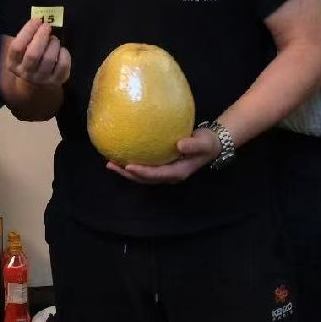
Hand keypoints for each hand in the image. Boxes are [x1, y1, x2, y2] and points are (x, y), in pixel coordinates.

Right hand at [4, 18, 70, 88]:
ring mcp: (41, 79)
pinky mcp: (56, 81)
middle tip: (46, 26)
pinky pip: (63, 65)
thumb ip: (26, 38)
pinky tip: (61, 49)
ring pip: (49, 58)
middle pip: (33, 54)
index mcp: (13, 64)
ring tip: (53, 39)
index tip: (36, 20)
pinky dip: (64, 53)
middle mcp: (26, 73)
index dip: (27, 31)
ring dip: (53, 43)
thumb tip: (38, 21)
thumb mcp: (21, 51)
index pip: (17, 47)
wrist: (36, 84)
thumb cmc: (28, 59)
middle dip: (41, 36)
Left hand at [105, 127, 219, 184]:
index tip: (128, 166)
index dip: (142, 172)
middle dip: (128, 174)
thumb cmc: (207, 143)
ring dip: (126, 170)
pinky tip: (122, 154)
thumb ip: (193, 145)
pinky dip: (133, 162)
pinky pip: (145, 165)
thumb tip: (179, 144)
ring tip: (110, 162)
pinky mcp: (162, 164)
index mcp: (177, 172)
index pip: (157, 175)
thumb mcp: (203, 144)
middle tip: (111, 165)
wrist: (210, 144)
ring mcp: (165, 170)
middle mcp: (169, 174)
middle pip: (145, 178)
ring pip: (143, 174)